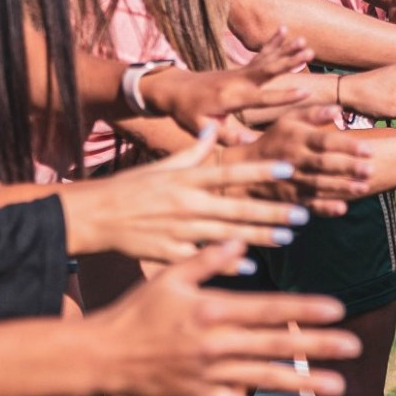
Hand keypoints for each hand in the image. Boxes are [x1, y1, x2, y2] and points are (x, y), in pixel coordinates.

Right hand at [60, 128, 314, 260]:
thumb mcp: (162, 165)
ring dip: (258, 236)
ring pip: (227, 234)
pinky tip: (249, 266)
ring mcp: (178, 229)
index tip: (288, 169)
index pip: (230, 172)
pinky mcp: (168, 252)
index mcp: (186, 179)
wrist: (93, 216)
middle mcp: (186, 203)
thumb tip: (214, 129)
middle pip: (236, 208)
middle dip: (271, 212)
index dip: (259, 170)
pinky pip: (203, 258)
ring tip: (286, 238)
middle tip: (301, 215)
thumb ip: (193, 151)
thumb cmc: (130, 187)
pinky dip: (225, 263)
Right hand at [86, 242, 357, 395]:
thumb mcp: (171, 275)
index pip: (270, 309)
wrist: (100, 354)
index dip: (306, 310)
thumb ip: (209, 259)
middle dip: (319, 346)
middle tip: (354, 346)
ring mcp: (208, 373)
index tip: (338, 309)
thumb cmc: (137, 310)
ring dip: (304, 380)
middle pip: (276, 344)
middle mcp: (216, 343)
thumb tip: (242, 241)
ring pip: (264, 376)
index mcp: (214, 310)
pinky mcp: (197, 395)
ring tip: (337, 383)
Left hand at [142, 30, 315, 142]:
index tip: (304, 91)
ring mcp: (239, 73)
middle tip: (309, 53)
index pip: (262, 98)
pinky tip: (285, 30)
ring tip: (305, 42)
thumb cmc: (187, 111)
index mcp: (231, 98)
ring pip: (267, 60)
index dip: (283, 96)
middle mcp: (238, 81)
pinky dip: (274, 42)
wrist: (174, 89)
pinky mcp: (240, 69)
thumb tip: (250, 143)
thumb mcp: (200, 127)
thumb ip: (225, 136)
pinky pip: (260, 55)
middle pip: (267, 70)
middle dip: (289, 62)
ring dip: (286, 50)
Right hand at [235, 106, 373, 213]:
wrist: (244, 167)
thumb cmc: (274, 139)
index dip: (347, 146)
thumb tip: (339, 109)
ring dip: (342, 187)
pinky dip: (324, 207)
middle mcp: (295, 160)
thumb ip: (314, 113)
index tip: (368, 150)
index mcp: (298, 138)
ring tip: (364, 187)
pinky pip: (308, 204)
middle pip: (324, 164)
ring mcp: (292, 181)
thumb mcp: (289, 120)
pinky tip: (342, 208)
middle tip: (370, 169)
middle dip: (348, 167)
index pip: (325, 142)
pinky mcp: (289, 198)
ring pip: (319, 185)